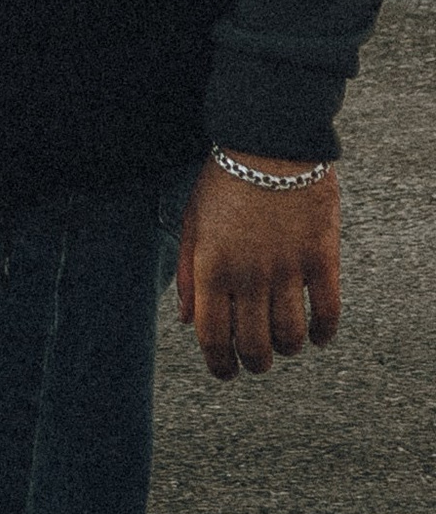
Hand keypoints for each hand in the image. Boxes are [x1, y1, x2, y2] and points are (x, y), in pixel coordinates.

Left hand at [176, 159, 339, 379]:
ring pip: (290, 337)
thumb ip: (186, 272)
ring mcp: (287, 268)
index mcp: (211, 266)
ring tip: (284, 344)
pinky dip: (323, 333)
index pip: (212, 336)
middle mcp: (248, 274)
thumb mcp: (192, 220)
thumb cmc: (225, 180)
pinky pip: (327, 312)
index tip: (226, 373)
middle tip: (256, 360)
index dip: (219, 364)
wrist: (270, 141)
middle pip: (254, 345)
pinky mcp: (321, 259)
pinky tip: (317, 335)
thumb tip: (187, 321)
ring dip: (287, 349)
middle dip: (254, 362)